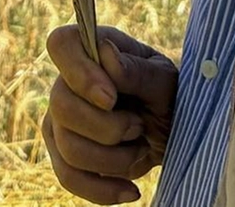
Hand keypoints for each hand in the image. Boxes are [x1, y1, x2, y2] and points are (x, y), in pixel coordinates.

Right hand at [42, 25, 177, 204]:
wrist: (173, 132)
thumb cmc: (168, 95)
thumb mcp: (165, 80)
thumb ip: (137, 70)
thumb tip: (106, 58)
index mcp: (92, 51)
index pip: (61, 44)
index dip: (79, 73)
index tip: (110, 98)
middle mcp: (68, 82)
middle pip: (61, 106)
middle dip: (107, 127)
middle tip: (138, 127)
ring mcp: (60, 120)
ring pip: (68, 146)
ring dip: (114, 159)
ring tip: (140, 149)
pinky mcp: (64, 154)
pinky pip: (69, 177)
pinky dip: (102, 190)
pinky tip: (129, 190)